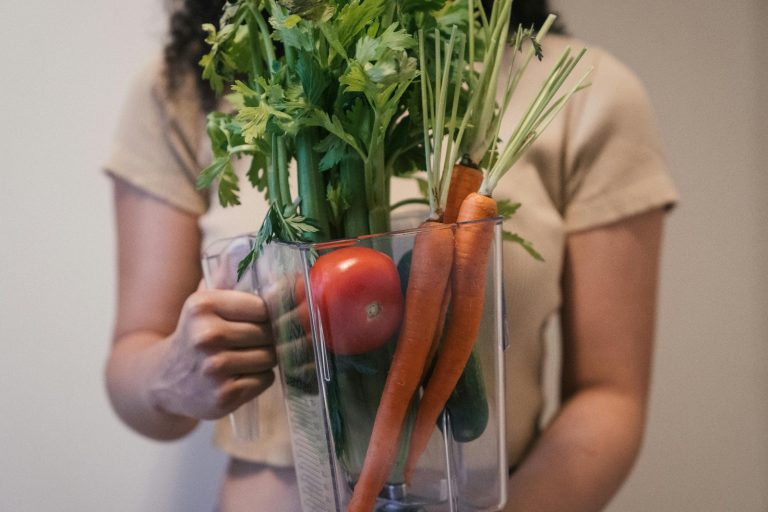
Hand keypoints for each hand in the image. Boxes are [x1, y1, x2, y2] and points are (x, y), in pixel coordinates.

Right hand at [150, 283, 276, 419]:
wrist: (161, 380)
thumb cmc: (192, 336)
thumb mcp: (201, 304)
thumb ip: (225, 277)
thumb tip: (248, 248)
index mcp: (202, 306)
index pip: (261, 306)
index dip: (267, 314)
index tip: (264, 318)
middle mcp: (206, 336)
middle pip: (267, 333)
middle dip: (268, 337)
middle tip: (255, 341)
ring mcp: (215, 368)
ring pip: (269, 356)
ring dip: (266, 358)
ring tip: (246, 358)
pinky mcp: (224, 395)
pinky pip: (265, 379)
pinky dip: (260, 377)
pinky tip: (241, 375)